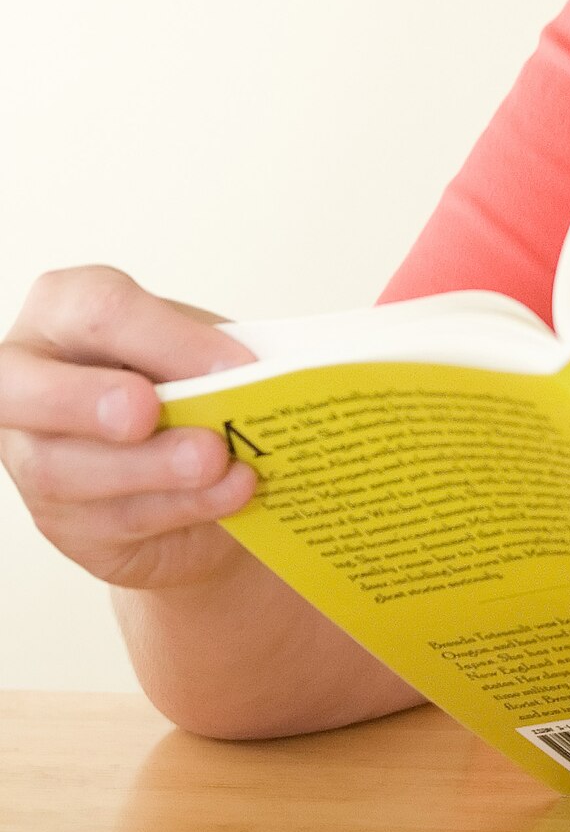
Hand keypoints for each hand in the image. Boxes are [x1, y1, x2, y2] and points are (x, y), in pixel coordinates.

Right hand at [1, 267, 258, 590]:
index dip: (163, 338)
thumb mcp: (208, 346)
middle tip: (149, 411)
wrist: (201, 457)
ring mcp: (31, 456)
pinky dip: (180, 507)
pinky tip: (231, 494)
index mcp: (67, 310)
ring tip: (218, 461)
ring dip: (152, 467)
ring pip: (66, 468)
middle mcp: (27, 379)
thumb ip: (222, 352)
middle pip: (23, 389)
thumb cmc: (197, 378)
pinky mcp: (63, 522)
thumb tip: (282, 368)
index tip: (234, 365)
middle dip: (88, 400)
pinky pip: (111, 518)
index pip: (95, 309)